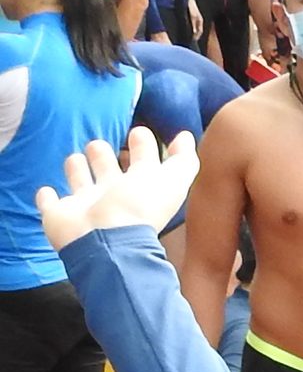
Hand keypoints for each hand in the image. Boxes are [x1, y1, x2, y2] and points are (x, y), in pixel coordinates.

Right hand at [37, 131, 198, 249]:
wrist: (104, 239)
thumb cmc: (137, 207)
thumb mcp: (171, 180)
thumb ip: (183, 160)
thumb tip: (186, 137)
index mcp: (139, 186)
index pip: (141, 162)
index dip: (143, 147)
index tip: (139, 132)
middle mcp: (113, 196)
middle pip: (108, 170)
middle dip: (104, 156)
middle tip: (100, 145)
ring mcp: (85, 206)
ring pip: (80, 183)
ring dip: (76, 170)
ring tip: (76, 159)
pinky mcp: (59, 214)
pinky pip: (50, 204)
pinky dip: (47, 198)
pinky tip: (47, 191)